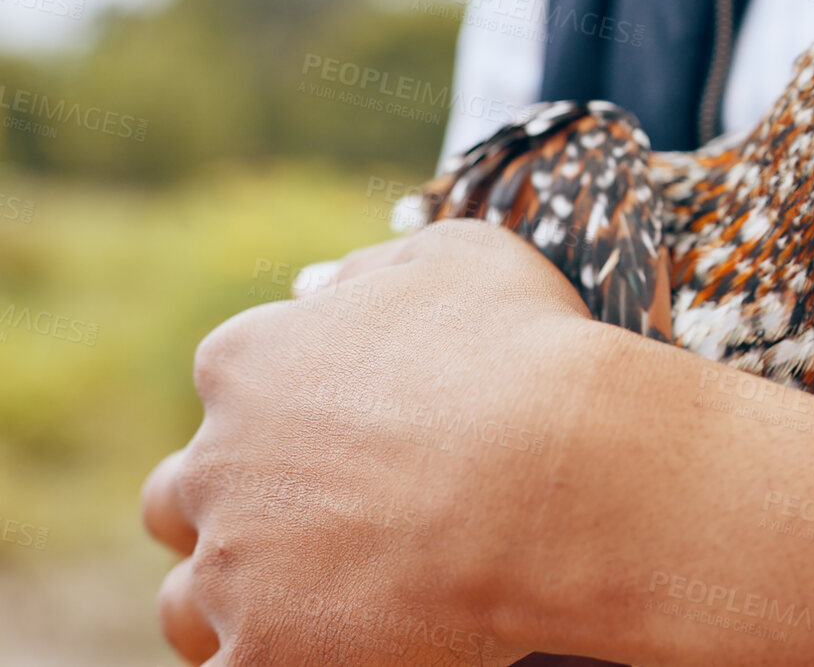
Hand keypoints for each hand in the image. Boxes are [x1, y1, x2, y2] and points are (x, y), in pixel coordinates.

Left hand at [140, 220, 627, 664]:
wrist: (559, 472)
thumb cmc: (527, 357)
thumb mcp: (464, 260)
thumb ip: (374, 269)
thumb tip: (315, 286)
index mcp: (249, 362)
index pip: (231, 390)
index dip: (289, 417)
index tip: (355, 441)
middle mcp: (218, 464)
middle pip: (180, 499)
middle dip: (235, 513)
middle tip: (326, 531)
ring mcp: (234, 568)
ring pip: (190, 603)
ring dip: (238, 603)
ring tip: (320, 610)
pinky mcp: (265, 654)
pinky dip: (274, 662)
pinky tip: (332, 656)